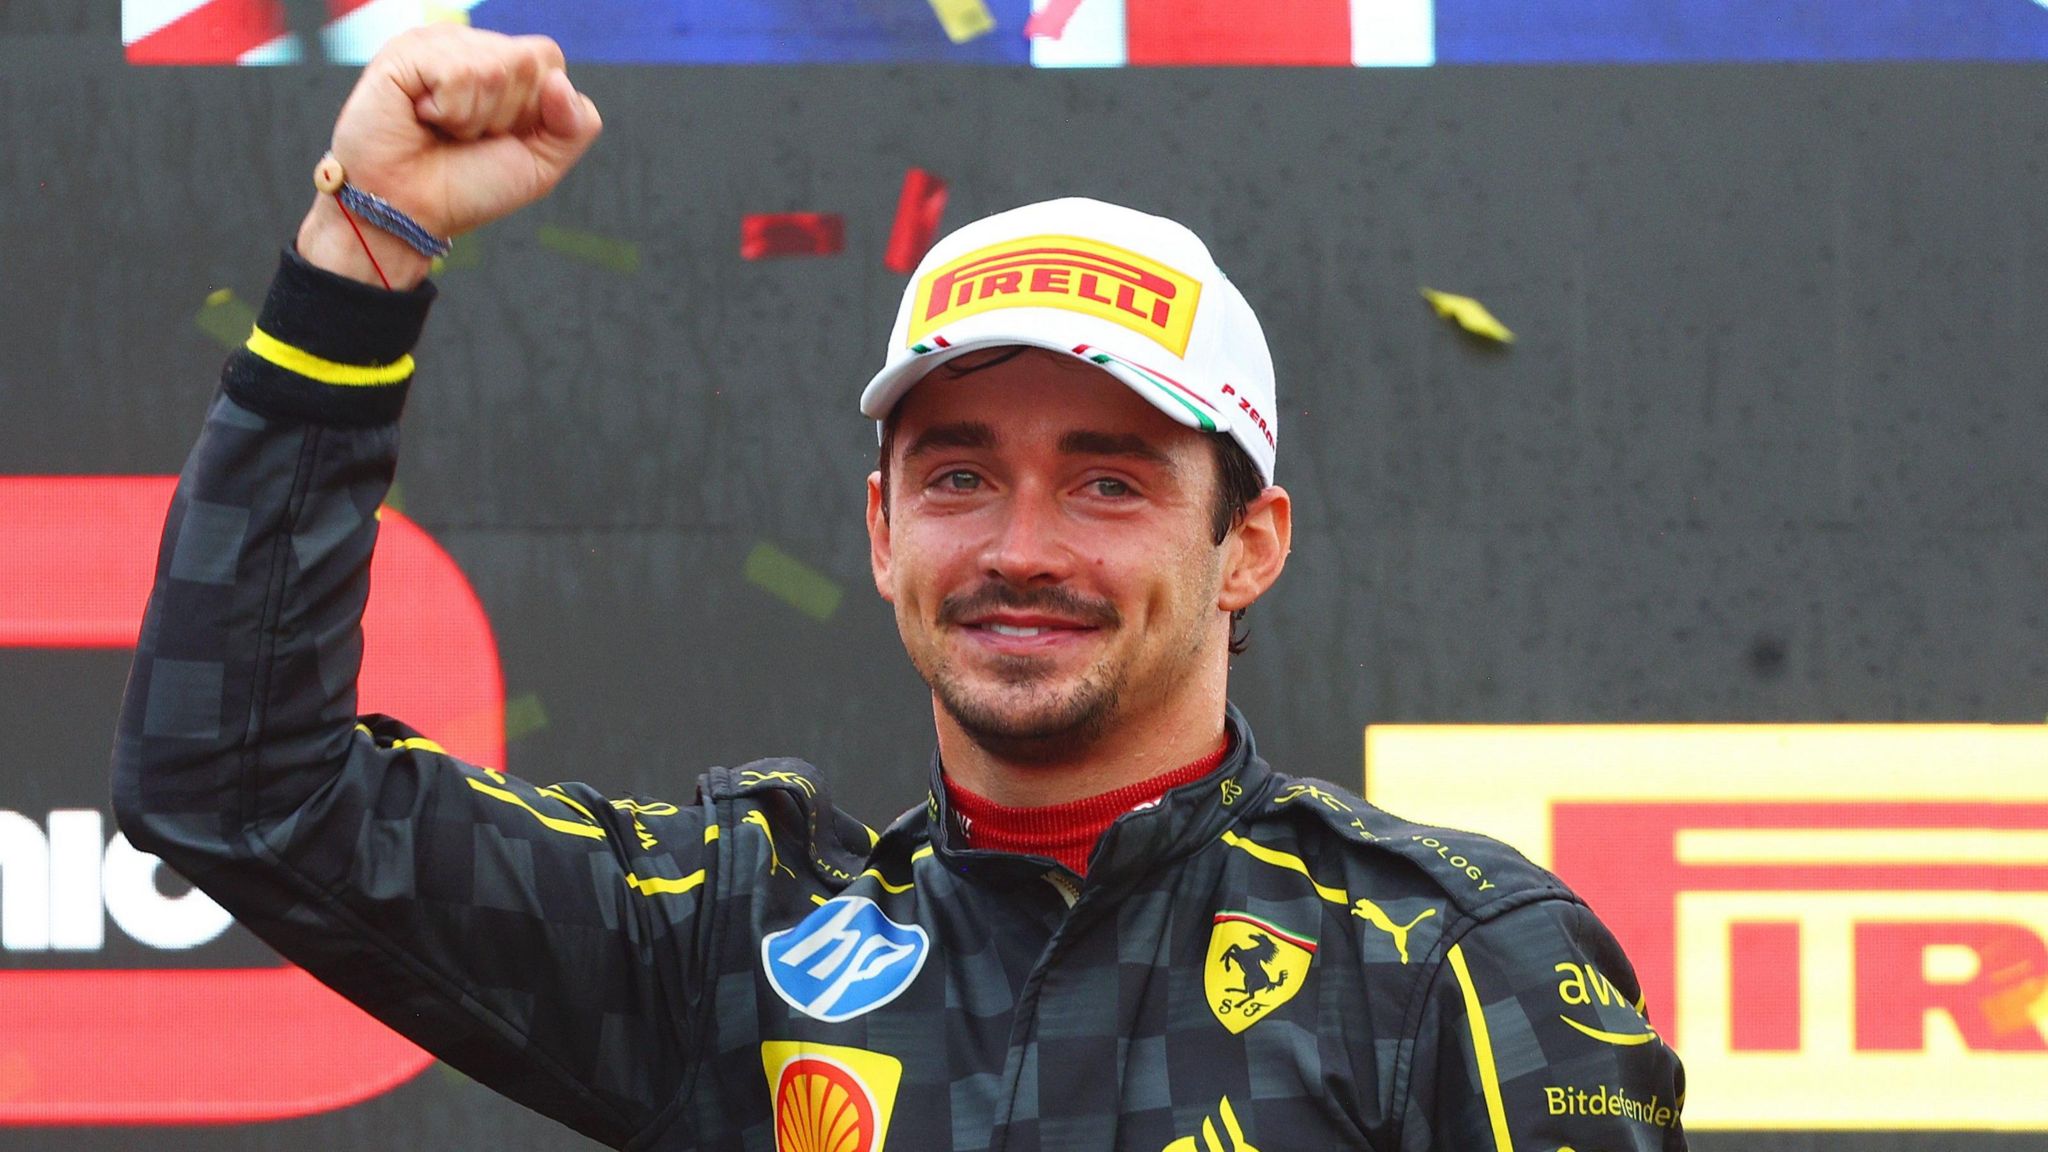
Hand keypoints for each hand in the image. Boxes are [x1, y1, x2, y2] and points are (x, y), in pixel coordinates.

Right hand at [297, 24, 602, 286]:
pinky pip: (461, 72)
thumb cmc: (466, 187)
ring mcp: (437, 44)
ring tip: (442, 128)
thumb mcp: (540, 165)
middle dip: (507, 115)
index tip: (499, 136)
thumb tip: (559, 81)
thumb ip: (575, 125)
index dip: (535, 109)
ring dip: (475, 117)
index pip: (549, 59)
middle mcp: (470, 47)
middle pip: (529, 60)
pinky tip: (422, 116)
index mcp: (502, 66)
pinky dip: (450, 110)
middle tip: (466, 136)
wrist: (410, 213)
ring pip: (497, 66)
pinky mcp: (406, 51)